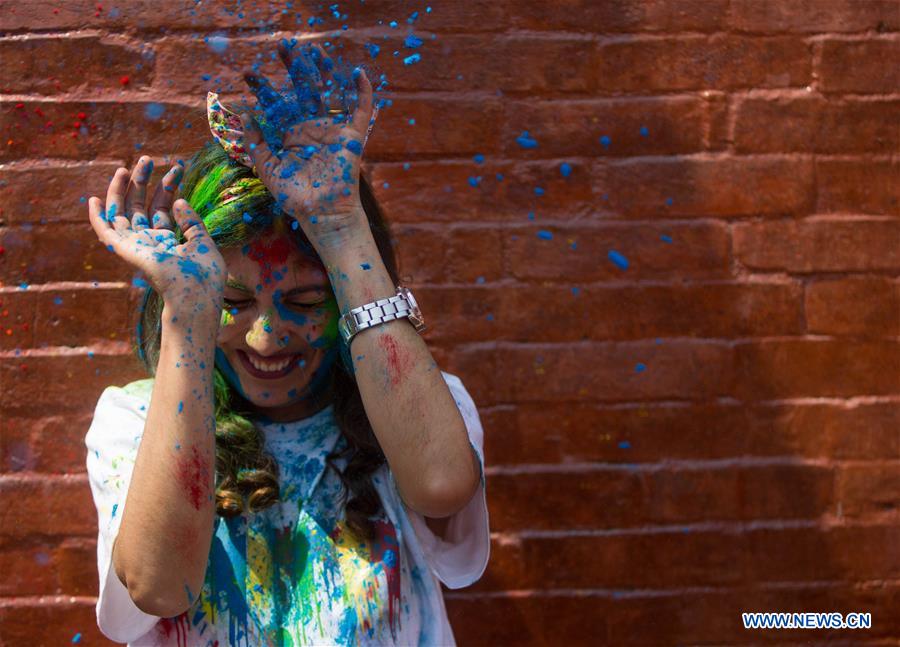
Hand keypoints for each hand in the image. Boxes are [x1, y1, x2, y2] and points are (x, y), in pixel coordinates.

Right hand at [88, 156, 224, 323]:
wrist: (196, 294)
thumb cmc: (205, 277)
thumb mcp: (203, 243)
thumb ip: (191, 223)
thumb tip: (179, 201)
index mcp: (168, 243)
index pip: (163, 209)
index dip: (168, 187)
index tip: (178, 168)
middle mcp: (150, 244)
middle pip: (141, 207)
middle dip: (144, 182)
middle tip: (148, 158)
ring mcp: (137, 247)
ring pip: (123, 213)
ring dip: (122, 190)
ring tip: (126, 166)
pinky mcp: (125, 251)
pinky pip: (105, 233)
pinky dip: (98, 217)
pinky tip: (94, 199)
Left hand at [240, 41, 376, 251]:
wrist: (321, 214)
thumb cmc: (294, 197)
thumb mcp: (268, 169)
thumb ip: (256, 144)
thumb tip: (247, 116)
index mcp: (291, 133)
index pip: (276, 103)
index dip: (263, 88)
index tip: (248, 74)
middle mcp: (311, 126)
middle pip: (303, 89)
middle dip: (293, 67)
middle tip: (283, 46)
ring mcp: (332, 129)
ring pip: (329, 92)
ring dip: (324, 71)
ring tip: (315, 49)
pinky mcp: (352, 136)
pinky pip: (360, 110)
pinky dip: (362, 92)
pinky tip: (358, 72)